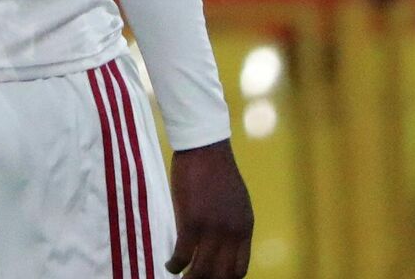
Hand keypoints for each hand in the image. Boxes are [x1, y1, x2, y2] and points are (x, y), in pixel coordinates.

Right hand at [165, 139, 253, 278]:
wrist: (205, 148)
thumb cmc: (216, 171)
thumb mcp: (235, 202)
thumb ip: (232, 224)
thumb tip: (221, 245)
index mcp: (244, 228)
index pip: (239, 269)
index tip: (211, 278)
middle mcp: (232, 233)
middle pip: (221, 275)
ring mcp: (212, 229)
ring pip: (201, 271)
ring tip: (181, 277)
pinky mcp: (191, 222)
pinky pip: (182, 256)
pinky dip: (175, 265)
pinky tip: (170, 264)